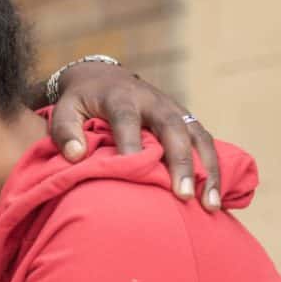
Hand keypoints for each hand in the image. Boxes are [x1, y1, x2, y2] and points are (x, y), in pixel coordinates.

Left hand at [50, 62, 220, 210]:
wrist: (102, 77)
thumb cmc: (80, 102)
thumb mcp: (64, 109)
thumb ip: (65, 131)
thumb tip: (76, 156)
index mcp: (120, 98)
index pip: (128, 120)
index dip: (131, 144)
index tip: (133, 170)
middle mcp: (153, 101)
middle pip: (173, 129)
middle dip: (181, 162)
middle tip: (184, 196)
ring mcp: (174, 110)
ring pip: (197, 137)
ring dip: (208, 170)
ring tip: (210, 204)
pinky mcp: (185, 120)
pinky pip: (204, 142)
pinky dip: (213, 167)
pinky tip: (216, 196)